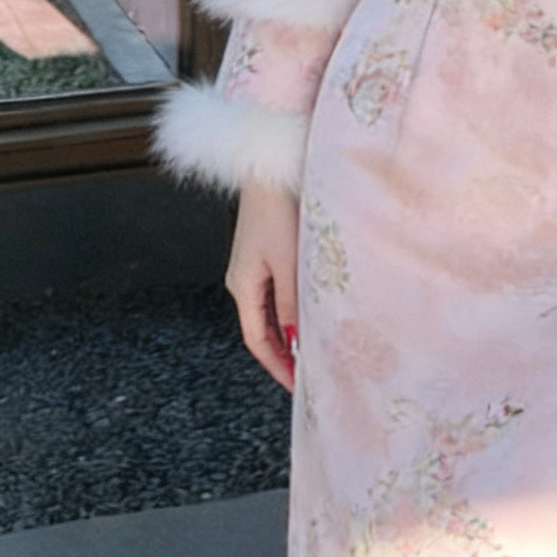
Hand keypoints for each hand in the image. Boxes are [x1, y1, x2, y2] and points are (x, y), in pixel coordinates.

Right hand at [226, 181, 299, 390]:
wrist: (271, 170)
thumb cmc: (279, 212)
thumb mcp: (290, 264)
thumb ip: (293, 305)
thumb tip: (295, 343)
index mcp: (242, 287)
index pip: (257, 340)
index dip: (277, 366)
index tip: (298, 386)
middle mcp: (243, 279)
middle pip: (262, 328)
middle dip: (283, 353)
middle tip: (311, 373)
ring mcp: (253, 265)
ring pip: (271, 311)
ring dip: (289, 331)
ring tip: (314, 348)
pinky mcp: (265, 251)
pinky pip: (276, 291)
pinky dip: (292, 309)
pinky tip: (310, 313)